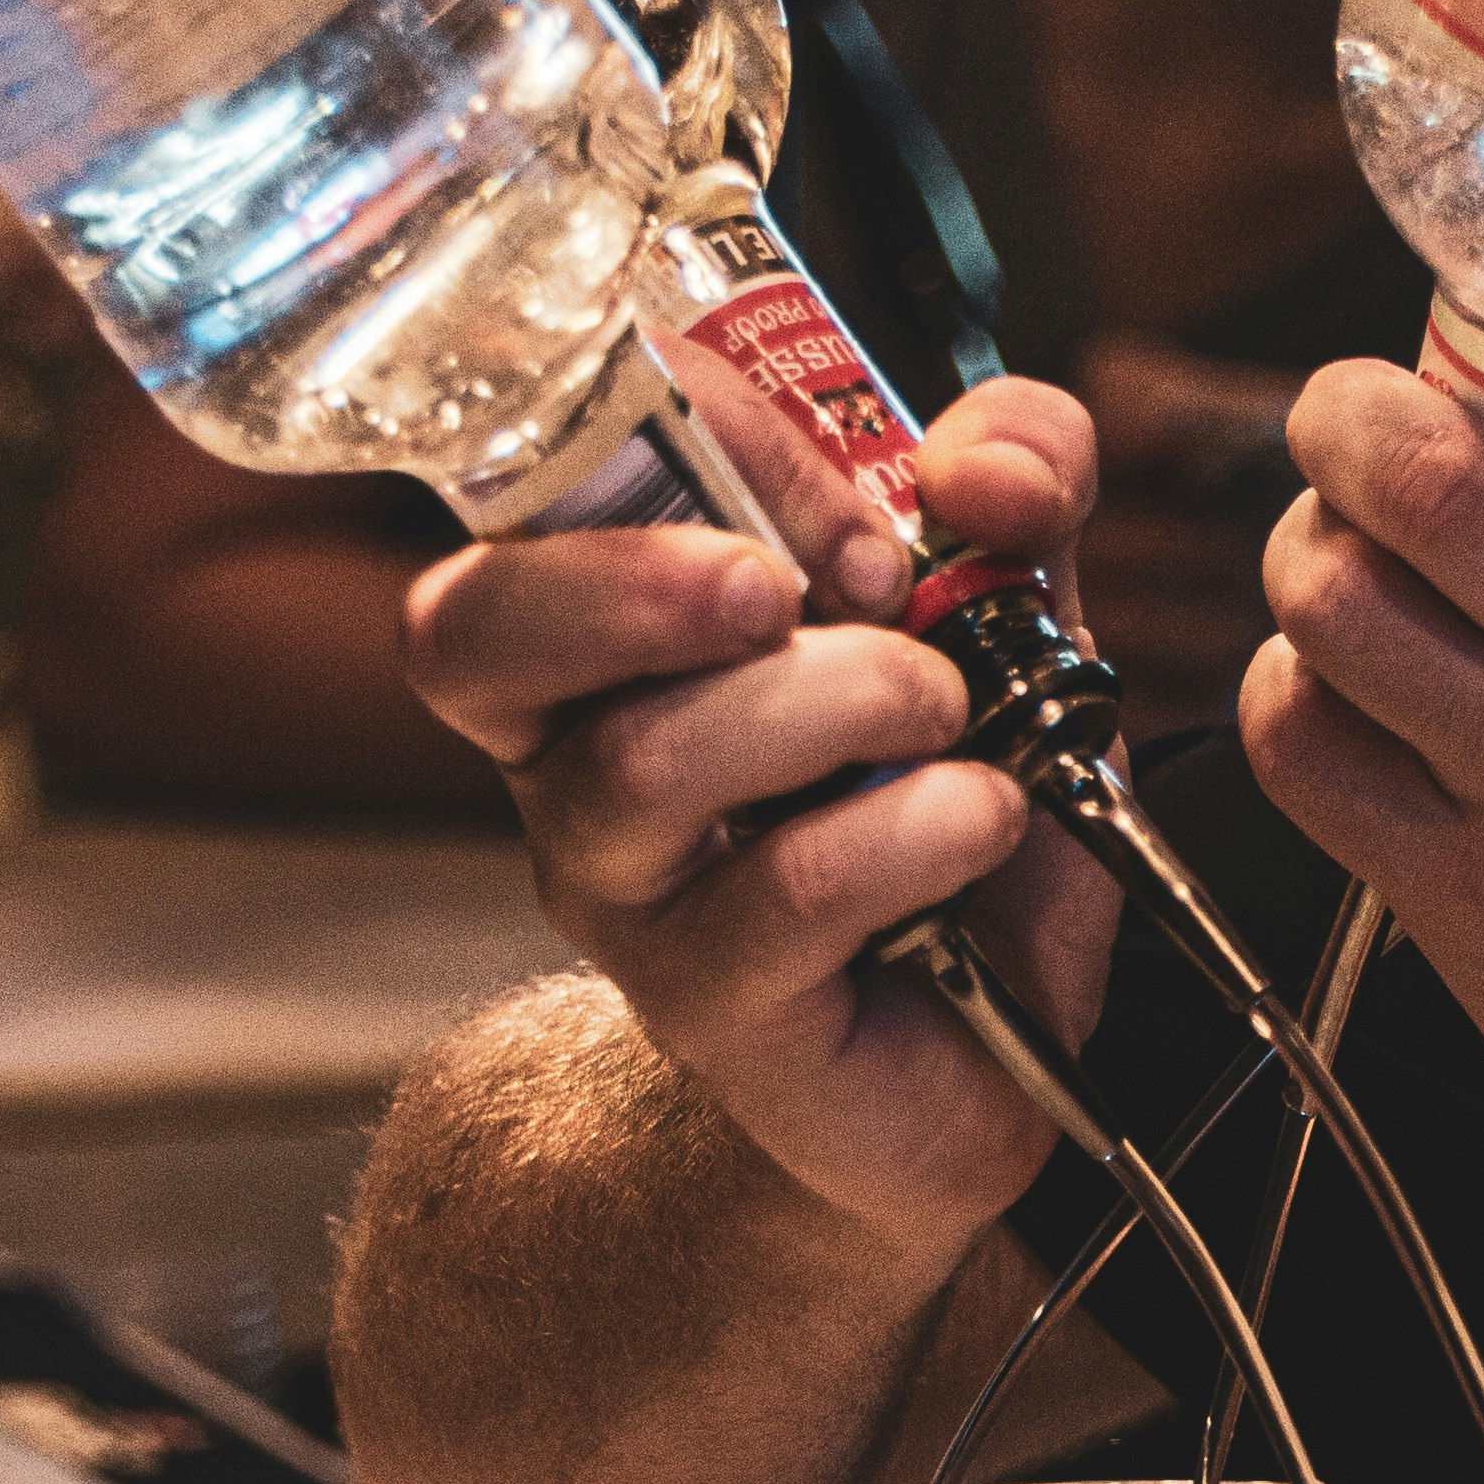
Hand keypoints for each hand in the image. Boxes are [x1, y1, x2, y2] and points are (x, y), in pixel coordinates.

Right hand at [401, 377, 1121, 1243]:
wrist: (1008, 1051)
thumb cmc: (957, 818)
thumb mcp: (1012, 617)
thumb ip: (1016, 492)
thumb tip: (984, 465)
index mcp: (612, 632)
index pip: (533, 487)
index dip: (674, 433)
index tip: (849, 486)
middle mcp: (575, 759)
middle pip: (467, 633)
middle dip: (634, 576)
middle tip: (794, 586)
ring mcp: (626, 895)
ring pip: (643, 766)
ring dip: (831, 701)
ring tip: (948, 714)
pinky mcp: (710, 1011)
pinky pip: (781, 896)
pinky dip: (911, 831)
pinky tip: (985, 822)